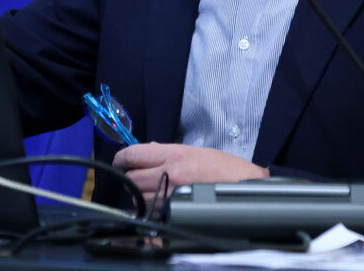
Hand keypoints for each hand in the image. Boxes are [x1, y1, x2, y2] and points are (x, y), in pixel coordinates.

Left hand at [113, 142, 268, 208]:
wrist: (244, 186)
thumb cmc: (224, 168)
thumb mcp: (195, 151)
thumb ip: (168, 152)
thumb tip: (147, 151)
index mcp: (174, 154)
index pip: (134, 154)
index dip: (121, 158)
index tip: (119, 161)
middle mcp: (170, 173)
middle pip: (132, 178)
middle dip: (130, 178)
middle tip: (136, 178)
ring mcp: (172, 195)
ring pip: (139, 197)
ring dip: (140, 195)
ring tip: (151, 191)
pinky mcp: (177, 211)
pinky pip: (152, 212)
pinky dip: (151, 209)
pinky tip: (158, 205)